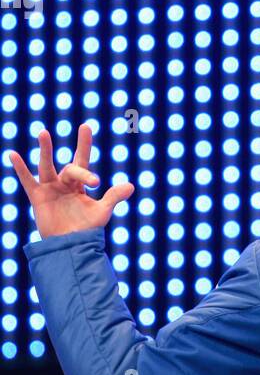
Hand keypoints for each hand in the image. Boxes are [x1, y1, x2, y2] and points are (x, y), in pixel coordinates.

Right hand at [6, 124, 133, 238]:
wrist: (70, 247)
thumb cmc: (86, 229)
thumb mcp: (102, 212)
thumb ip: (113, 197)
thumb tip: (131, 186)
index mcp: (79, 184)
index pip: (82, 160)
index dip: (84, 144)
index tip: (86, 127)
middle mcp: (64, 183)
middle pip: (72, 167)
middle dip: (81, 158)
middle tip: (87, 143)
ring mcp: (50, 189)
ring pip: (46, 166)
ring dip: (45, 150)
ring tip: (44, 132)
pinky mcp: (38, 197)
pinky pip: (27, 180)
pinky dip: (20, 168)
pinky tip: (13, 154)